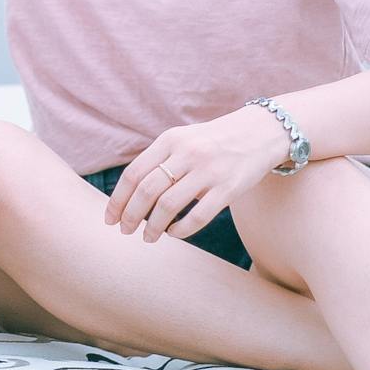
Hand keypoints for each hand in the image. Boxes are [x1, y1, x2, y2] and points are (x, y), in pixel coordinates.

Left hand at [105, 106, 287, 241]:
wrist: (260, 133)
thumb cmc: (213, 141)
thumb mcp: (183, 139)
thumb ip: (159, 159)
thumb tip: (128, 195)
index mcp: (171, 139)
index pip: (134, 173)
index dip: (118, 199)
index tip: (109, 219)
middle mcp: (188, 153)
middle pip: (147, 191)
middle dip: (130, 216)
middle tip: (125, 231)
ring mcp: (209, 171)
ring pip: (169, 206)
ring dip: (153, 227)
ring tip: (148, 237)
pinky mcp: (229, 188)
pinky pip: (197, 216)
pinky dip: (180, 230)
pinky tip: (174, 233)